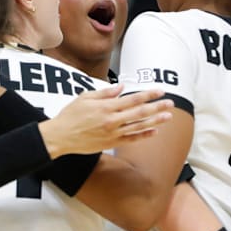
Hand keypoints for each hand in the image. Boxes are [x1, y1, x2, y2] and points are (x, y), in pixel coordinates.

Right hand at [40, 85, 172, 157]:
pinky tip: (154, 131)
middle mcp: (112, 120)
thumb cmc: (70, 115)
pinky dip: (143, 135)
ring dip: (155, 121)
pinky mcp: (111, 143)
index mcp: (106, 107)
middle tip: (170, 103)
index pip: (132, 99)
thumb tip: (121, 87)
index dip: (148, 95)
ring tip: (168, 117)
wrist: (60, 137)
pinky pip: (131, 139)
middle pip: (140, 112)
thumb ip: (105, 93)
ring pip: (139, 126)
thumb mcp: (85, 98)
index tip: (159, 91)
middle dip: (157, 107)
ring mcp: (112, 133)